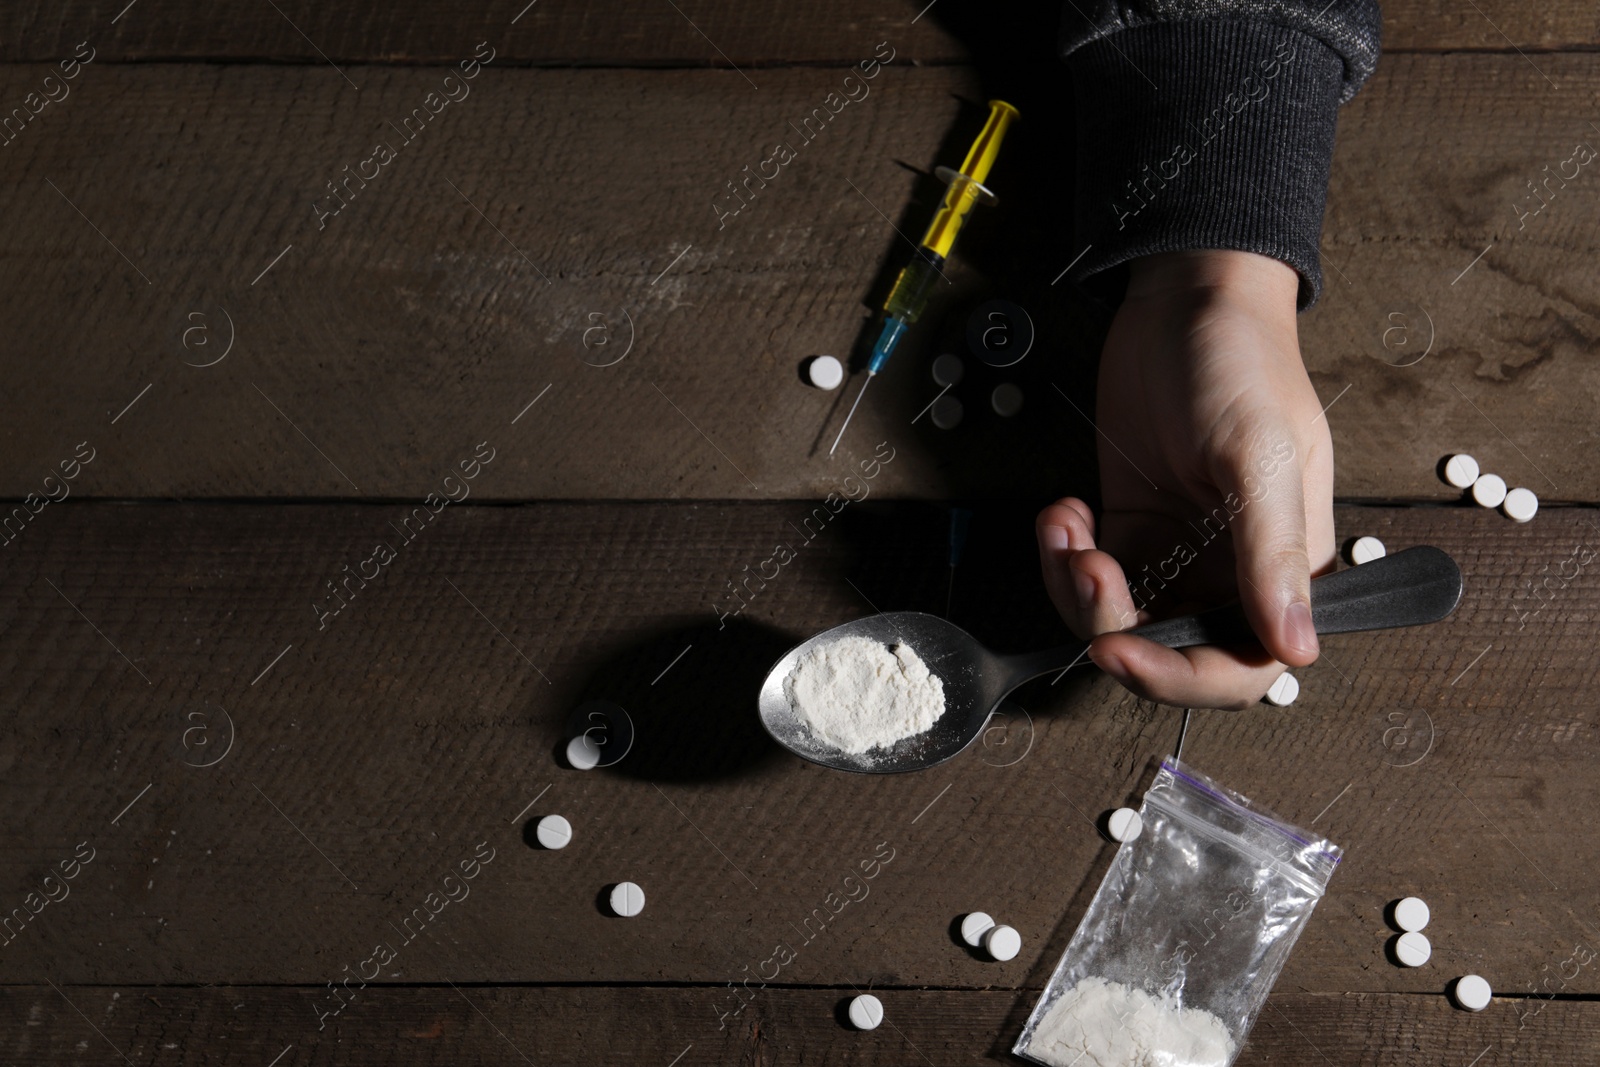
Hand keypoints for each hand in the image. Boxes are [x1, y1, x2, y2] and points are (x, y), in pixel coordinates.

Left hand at [1037, 249, 1335, 708]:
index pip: (1245, 666)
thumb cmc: (1239, 362)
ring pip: (1119, 621)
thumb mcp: (1259, 454)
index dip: (1182, 677)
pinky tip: (1065, 511)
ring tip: (1068, 526)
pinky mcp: (1129, 528)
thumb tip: (1299, 647)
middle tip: (1084, 569)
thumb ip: (1272, 554)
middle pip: (1172, 653)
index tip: (1121, 649)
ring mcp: (1175, 552)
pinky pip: (1088, 579)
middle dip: (1113, 628)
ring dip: (1076, 589)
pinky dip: (1062, 560)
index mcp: (1285, 567)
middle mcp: (1230, 571)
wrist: (1185, 298)